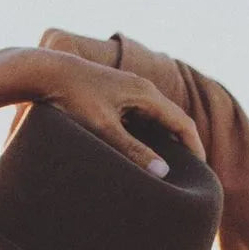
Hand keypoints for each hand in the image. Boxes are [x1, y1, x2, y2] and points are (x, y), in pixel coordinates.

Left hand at [7, 30, 204, 174]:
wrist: (46, 74)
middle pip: (172, 122)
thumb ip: (132, 150)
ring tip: (168, 171)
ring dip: (163, 144)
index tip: (201, 172)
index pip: (182, 122)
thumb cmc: (73, 100)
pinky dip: (145, 140)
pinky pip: (138, 122)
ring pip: (155, 122)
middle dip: (183, 147)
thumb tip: (163, 172)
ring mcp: (127, 93)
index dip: (194, 148)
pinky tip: (139, 158)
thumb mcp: (104, 129)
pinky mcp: (113, 100)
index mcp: (146, 94)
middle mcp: (141, 90)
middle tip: (189, 175)